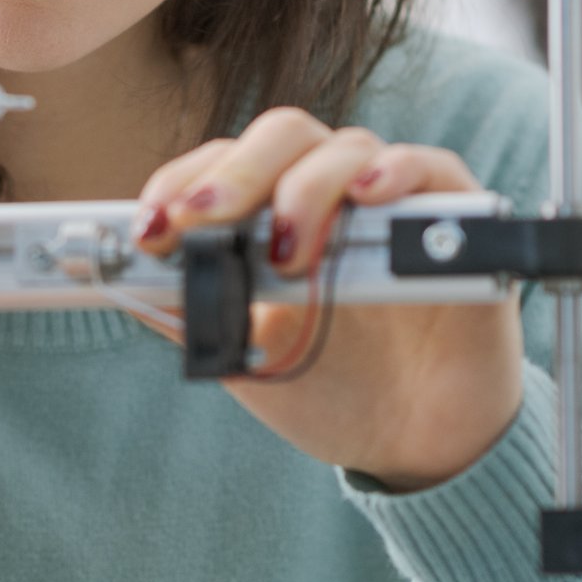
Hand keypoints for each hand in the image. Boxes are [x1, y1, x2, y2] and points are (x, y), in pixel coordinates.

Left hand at [134, 108, 523, 491]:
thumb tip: (125, 279)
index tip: (151, 229)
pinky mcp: (456, 219)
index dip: (182, 183)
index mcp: (272, 213)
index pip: (223, 164)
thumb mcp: (248, 355)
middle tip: (203, 220)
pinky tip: (369, 195)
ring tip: (286, 252)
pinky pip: (430, 167)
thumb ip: (197, 312)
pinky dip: (396, 171)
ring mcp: (393, 202)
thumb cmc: (332, 388)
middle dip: (233, 173)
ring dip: (305, 190)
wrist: (415, 444)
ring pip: (346, 148)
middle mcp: (330, 193)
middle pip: (281, 136)